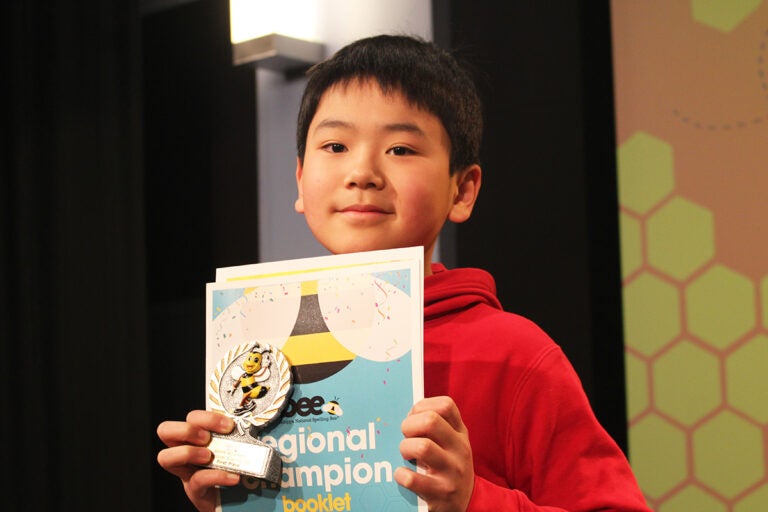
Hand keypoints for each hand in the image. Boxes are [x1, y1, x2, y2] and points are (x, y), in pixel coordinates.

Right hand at [156, 410, 239, 511]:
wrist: (240, 503)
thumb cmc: (240, 471)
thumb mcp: (240, 449)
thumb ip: (241, 437)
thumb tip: (259, 424)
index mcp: (199, 439)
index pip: (190, 418)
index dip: (205, 417)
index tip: (228, 425)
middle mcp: (187, 454)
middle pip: (165, 430)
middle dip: (186, 429)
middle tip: (206, 438)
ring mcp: (188, 474)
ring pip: (165, 457)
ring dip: (187, 452)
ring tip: (209, 457)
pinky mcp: (196, 493)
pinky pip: (196, 481)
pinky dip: (215, 476)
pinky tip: (233, 478)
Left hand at [394, 396, 473, 511]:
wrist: (467, 503)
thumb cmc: (448, 466)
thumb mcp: (451, 444)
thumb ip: (434, 428)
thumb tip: (404, 417)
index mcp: (460, 433)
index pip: (446, 405)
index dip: (423, 406)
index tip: (414, 417)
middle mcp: (460, 449)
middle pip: (431, 421)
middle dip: (409, 425)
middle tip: (406, 437)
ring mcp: (453, 471)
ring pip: (422, 447)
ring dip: (405, 448)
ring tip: (405, 455)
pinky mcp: (442, 493)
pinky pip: (412, 479)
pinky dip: (401, 475)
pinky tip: (402, 475)